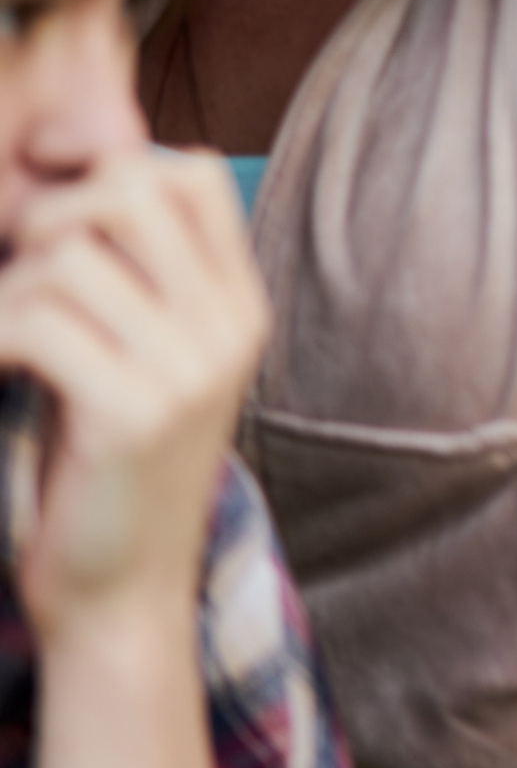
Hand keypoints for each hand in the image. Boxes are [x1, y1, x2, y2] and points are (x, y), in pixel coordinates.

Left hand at [0, 152, 268, 643]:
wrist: (123, 594)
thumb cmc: (109, 468)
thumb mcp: (145, 360)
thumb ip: (134, 280)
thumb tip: (71, 183)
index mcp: (241, 305)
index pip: (196, 174)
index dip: (114, 178)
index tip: (63, 238)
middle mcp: (230, 326)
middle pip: (132, 190)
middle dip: (52, 219)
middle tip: (25, 285)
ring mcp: (191, 369)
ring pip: (67, 260)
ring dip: (7, 295)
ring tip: (5, 345)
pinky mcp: (136, 413)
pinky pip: (37, 326)